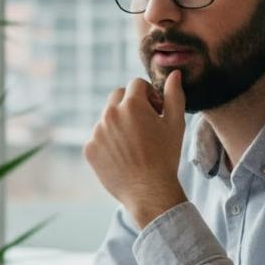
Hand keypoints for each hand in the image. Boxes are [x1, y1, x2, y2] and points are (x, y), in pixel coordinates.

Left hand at [84, 71, 188, 228]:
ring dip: (119, 123)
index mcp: (132, 105)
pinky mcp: (89, 148)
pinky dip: (109, 141)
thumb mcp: (175, 123)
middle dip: (131, 104)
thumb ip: (174, 95)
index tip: (156, 110)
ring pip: (107, 117)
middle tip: (144, 124)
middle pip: (118, 96)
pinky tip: (123, 156)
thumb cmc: (166, 156)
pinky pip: (98, 136)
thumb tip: (173, 73)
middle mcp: (110, 114)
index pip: (136, 84)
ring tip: (135, 144)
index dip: (149, 95)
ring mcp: (97, 132)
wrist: (149, 191)